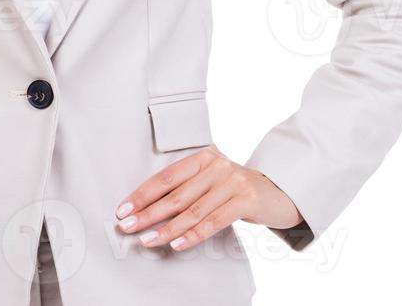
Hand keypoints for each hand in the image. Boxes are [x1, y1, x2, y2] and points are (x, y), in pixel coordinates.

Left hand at [113, 144, 301, 251]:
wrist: (278, 193)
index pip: (166, 177)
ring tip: (147, 240)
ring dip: (167, 229)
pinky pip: (214, 221)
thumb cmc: (235, 189)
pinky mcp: (246, 200)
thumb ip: (187, 188)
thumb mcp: (211, 181)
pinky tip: (177, 244)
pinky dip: (193, 235)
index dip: (142, 194)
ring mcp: (232, 182)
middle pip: (175, 195)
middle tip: (128, 226)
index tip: (123, 209)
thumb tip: (147, 209)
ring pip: (192, 211)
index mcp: (202, 157)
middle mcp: (216, 166)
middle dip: (148, 213)